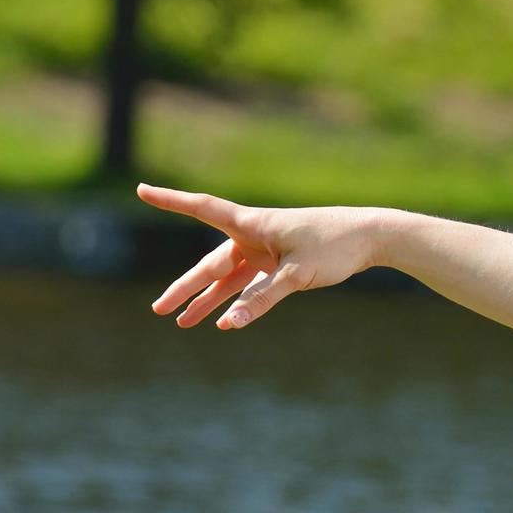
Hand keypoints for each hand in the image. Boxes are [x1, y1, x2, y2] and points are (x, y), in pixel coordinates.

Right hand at [142, 185, 387, 329]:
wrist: (370, 237)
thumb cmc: (334, 245)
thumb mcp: (298, 274)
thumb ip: (264, 298)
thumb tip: (232, 323)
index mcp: (252, 224)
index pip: (201, 209)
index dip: (170, 201)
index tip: (142, 189)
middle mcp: (253, 236)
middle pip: (210, 264)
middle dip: (185, 288)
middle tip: (159, 310)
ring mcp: (266, 252)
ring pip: (228, 280)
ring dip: (208, 301)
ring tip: (183, 323)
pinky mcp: (281, 265)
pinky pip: (251, 287)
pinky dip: (239, 303)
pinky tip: (226, 320)